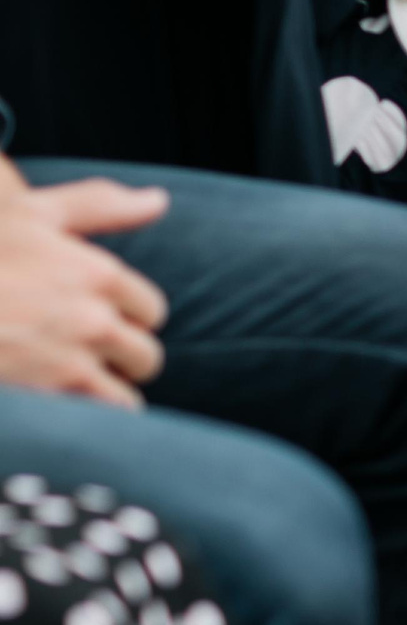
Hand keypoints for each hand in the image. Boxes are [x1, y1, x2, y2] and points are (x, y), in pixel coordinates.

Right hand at [0, 164, 171, 408]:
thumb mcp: (30, 213)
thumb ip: (100, 206)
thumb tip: (158, 199)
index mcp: (98, 273)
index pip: (150, 310)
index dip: (126, 318)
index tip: (95, 318)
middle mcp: (94, 321)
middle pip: (145, 356)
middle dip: (119, 359)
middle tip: (78, 355)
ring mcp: (70, 364)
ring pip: (124, 400)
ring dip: (103, 397)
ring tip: (64, 385)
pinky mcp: (46, 402)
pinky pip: (95, 425)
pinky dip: (83, 423)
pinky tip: (54, 408)